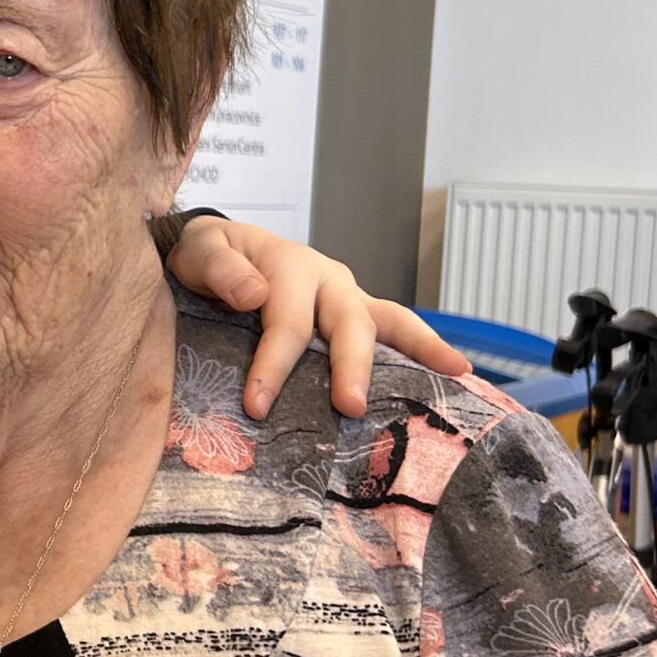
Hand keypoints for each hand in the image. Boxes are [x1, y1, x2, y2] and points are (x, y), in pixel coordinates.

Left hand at [168, 216, 469, 420]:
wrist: (216, 250)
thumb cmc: (209, 256)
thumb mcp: (200, 250)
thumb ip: (219, 268)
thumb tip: (254, 293)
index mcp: (290, 265)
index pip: (288, 322)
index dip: (273, 365)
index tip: (257, 406)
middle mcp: (328, 280)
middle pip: (349, 323)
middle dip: (351, 366)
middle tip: (349, 406)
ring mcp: (347, 296)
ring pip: (390, 320)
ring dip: (419, 348)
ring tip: (455, 371)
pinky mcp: (356, 313)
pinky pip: (395, 329)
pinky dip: (423, 349)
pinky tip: (453, 372)